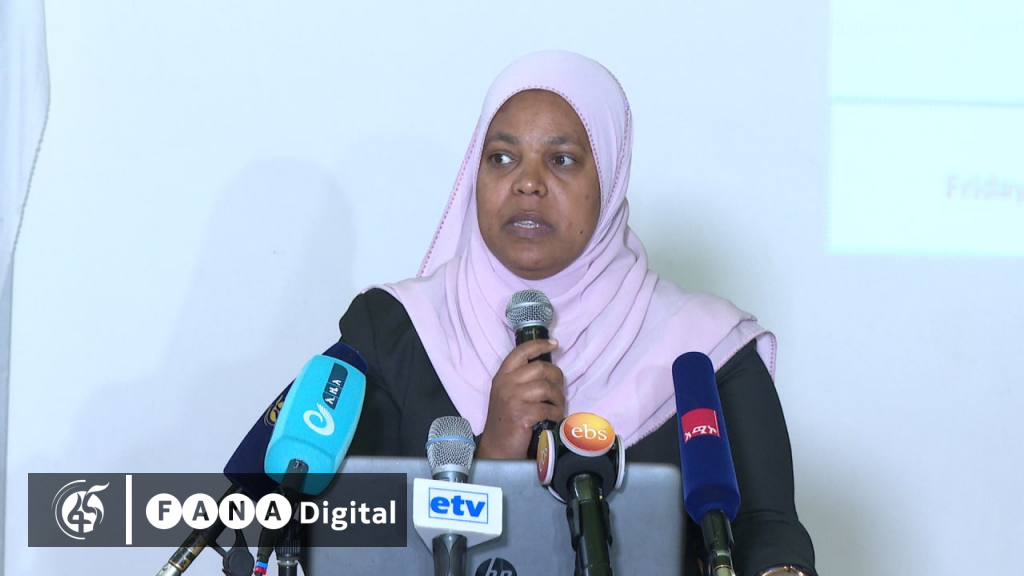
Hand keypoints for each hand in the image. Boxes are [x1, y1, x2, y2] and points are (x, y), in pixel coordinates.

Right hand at [477, 339, 564, 458]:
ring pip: (547, 387)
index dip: (540, 344)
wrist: (497, 449)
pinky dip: (556, 413)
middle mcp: (506, 384)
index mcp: (502, 376)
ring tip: (558, 406)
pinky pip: (548, 408)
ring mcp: (513, 398)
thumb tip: (547, 370)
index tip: (554, 344)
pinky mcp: (522, 414)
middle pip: (541, 368)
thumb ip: (520, 380)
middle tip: (559, 389)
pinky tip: (554, 418)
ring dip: (558, 398)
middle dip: (556, 377)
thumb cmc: (505, 422)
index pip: (521, 351)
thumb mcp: (506, 394)